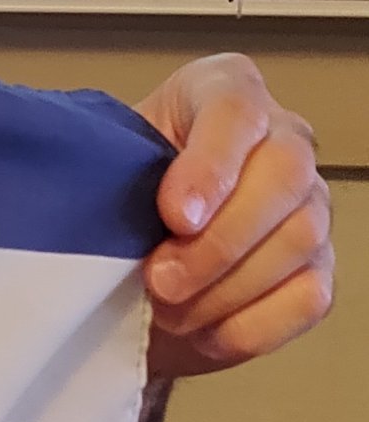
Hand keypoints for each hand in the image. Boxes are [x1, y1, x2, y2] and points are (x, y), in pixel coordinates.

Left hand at [135, 52, 332, 379]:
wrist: (130, 260)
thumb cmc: (119, 201)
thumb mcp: (104, 169)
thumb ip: (113, 173)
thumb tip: (129, 217)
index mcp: (223, 92)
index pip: (236, 110)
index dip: (210, 167)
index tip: (174, 217)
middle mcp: (282, 139)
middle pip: (285, 176)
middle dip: (217, 242)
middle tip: (160, 279)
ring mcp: (309, 205)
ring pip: (298, 239)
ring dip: (224, 289)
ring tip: (168, 306)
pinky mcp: (316, 268)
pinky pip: (306, 298)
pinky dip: (247, 325)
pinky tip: (202, 329)